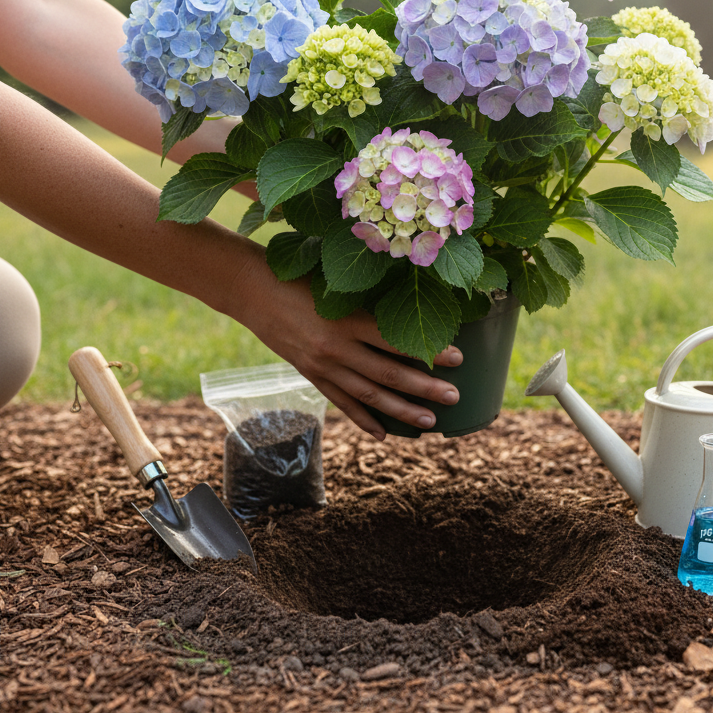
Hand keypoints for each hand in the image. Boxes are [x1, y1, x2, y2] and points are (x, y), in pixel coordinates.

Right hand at [234, 265, 461, 440]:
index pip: (397, 342)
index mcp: (347, 320)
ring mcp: (322, 366)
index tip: (458, 359)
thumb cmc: (301, 278)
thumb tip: (413, 311)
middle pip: (388, 375)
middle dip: (424, 389)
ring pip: (369, 395)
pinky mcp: (310, 375)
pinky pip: (342, 403)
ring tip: (430, 422)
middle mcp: (336, 348)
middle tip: (455, 397)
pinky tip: (384, 434)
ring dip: (401, 412)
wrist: (253, 289)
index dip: (429, 353)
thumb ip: (371, 303)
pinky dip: (363, 420)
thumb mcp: (340, 286)